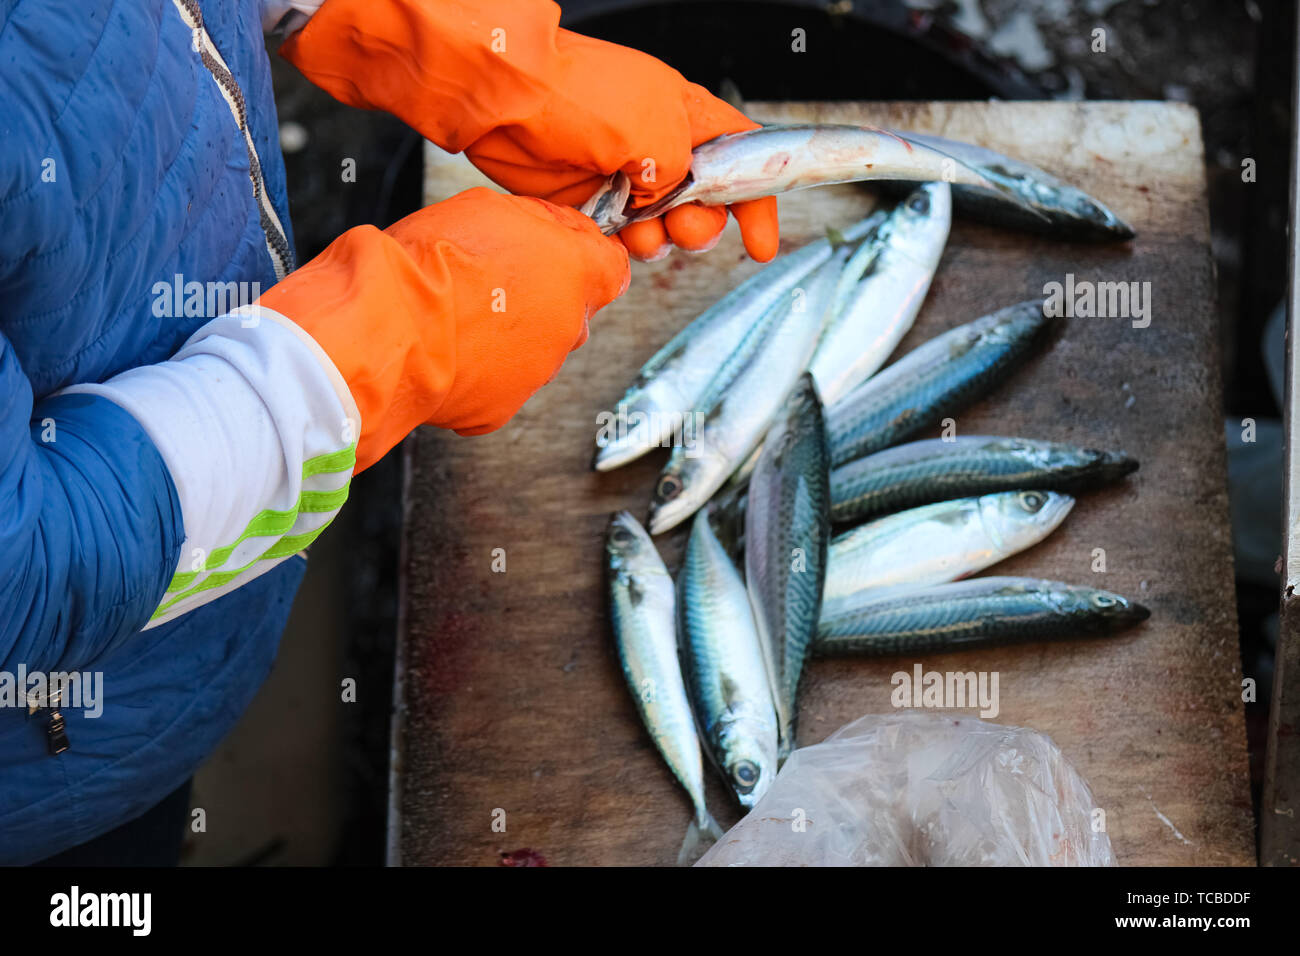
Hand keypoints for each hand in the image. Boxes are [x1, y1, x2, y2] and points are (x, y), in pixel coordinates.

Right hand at [260, 188, 627, 469]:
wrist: (385, 326)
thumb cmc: (429, 263)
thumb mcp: (492, 207)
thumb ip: (541, 221)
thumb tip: (557, 227)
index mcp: (576, 273)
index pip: (613, 267)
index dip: (585, 258)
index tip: (561, 254)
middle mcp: (568, 328)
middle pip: (572, 312)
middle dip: (542, 298)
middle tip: (492, 283)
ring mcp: (537, 373)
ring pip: (535, 349)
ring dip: (508, 335)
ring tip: (460, 317)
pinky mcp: (501, 408)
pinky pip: (498, 383)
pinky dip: (479, 370)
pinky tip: (448, 349)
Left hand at [279, 0, 779, 261]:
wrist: (506, 101)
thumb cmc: (578, 94)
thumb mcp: (656, 126)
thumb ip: (682, 170)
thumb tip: (669, 198)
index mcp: (684, 116)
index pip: (742, 157)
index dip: (758, 200)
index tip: (762, 242)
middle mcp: (658, 146)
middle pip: (704, 205)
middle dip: (699, 226)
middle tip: (680, 226)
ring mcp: (621, 175)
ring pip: (661, 228)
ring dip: (659, 240)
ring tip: (640, 230)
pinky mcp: (587, 200)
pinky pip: (619, 238)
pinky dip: (622, 246)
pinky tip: (614, 235)